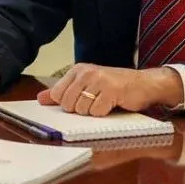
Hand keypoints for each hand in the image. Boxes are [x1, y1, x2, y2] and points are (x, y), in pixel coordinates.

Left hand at [36, 63, 182, 116]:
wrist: (143, 83)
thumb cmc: (114, 86)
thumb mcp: (86, 86)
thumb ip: (63, 92)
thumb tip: (41, 99)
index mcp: (78, 70)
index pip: (57, 95)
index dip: (67, 104)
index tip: (80, 101)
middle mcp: (87, 72)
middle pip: (68, 104)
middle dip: (80, 109)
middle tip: (95, 102)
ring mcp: (99, 80)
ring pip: (81, 109)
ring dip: (93, 112)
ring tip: (104, 102)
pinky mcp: (111, 91)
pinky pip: (97, 112)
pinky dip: (105, 113)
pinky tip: (112, 104)